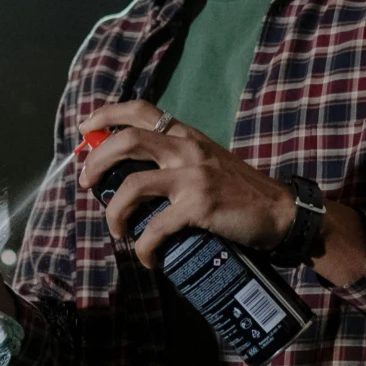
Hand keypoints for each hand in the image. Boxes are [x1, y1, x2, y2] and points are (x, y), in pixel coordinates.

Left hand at [76, 101, 296, 270]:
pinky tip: (148, 257)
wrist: (279, 213)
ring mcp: (193, 176)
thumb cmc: (240, 192)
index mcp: (186, 135)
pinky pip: (155, 228)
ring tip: (117, 230)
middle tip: (85, 181)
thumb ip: (176, 160)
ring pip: (132, 185)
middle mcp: (187, 148)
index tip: (85, 128)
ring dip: (114, 212)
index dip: (106, 115)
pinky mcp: (199, 205)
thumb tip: (130, 177)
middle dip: (96, 160)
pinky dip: (144, 247)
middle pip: (127, 140)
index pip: (140, 109)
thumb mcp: (206, 162)